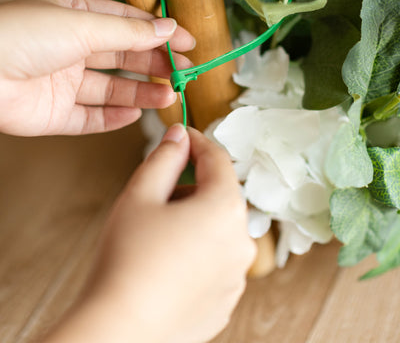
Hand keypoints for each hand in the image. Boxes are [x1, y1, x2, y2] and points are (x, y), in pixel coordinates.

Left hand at [0, 0, 194, 135]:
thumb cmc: (21, 35)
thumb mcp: (83, 24)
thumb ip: (128, 32)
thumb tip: (168, 29)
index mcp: (75, 15)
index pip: (127, 22)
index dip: (159, 32)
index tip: (188, 42)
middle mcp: (70, 47)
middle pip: (123, 56)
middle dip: (154, 64)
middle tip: (183, 73)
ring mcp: (62, 81)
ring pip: (112, 89)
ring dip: (141, 93)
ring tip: (169, 97)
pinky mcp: (54, 114)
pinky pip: (90, 117)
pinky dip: (113, 118)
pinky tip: (135, 114)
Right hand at [44, 125, 255, 342]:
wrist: (120, 331)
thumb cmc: (127, 259)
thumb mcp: (141, 194)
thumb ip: (165, 157)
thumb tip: (180, 135)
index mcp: (225, 208)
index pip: (218, 159)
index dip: (198, 142)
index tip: (181, 137)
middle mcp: (241, 242)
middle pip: (220, 195)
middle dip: (192, 186)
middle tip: (156, 195)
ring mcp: (236, 276)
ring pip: (218, 229)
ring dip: (195, 220)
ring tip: (156, 235)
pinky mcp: (225, 301)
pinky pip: (216, 262)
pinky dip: (197, 253)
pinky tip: (165, 264)